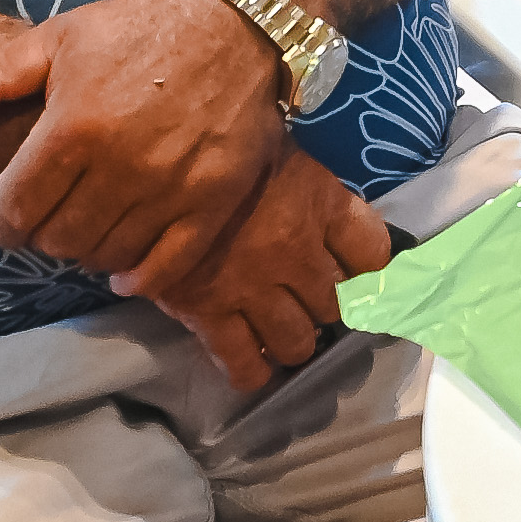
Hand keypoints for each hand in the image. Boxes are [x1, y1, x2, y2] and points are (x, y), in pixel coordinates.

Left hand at [0, 0, 289, 276]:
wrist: (237, 20)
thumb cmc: (139, 27)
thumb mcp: (60, 37)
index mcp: (75, 127)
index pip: (15, 211)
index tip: (4, 221)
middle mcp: (122, 165)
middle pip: (58, 240)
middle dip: (43, 236)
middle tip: (50, 218)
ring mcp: (172, 187)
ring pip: (106, 256)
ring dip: (89, 251)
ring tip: (89, 228)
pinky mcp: (214, 200)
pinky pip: (166, 265)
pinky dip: (139, 277)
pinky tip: (126, 269)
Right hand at [127, 150, 388, 393]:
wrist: (146, 160)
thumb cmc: (218, 149)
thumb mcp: (278, 149)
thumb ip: (312, 188)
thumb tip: (337, 219)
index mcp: (320, 204)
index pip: (374, 254)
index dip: (371, 270)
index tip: (361, 274)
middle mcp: (296, 252)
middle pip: (337, 304)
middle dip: (324, 306)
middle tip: (305, 300)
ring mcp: (254, 288)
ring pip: (297, 342)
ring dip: (293, 341)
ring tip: (279, 330)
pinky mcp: (209, 313)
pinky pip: (243, 364)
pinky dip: (251, 372)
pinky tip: (251, 363)